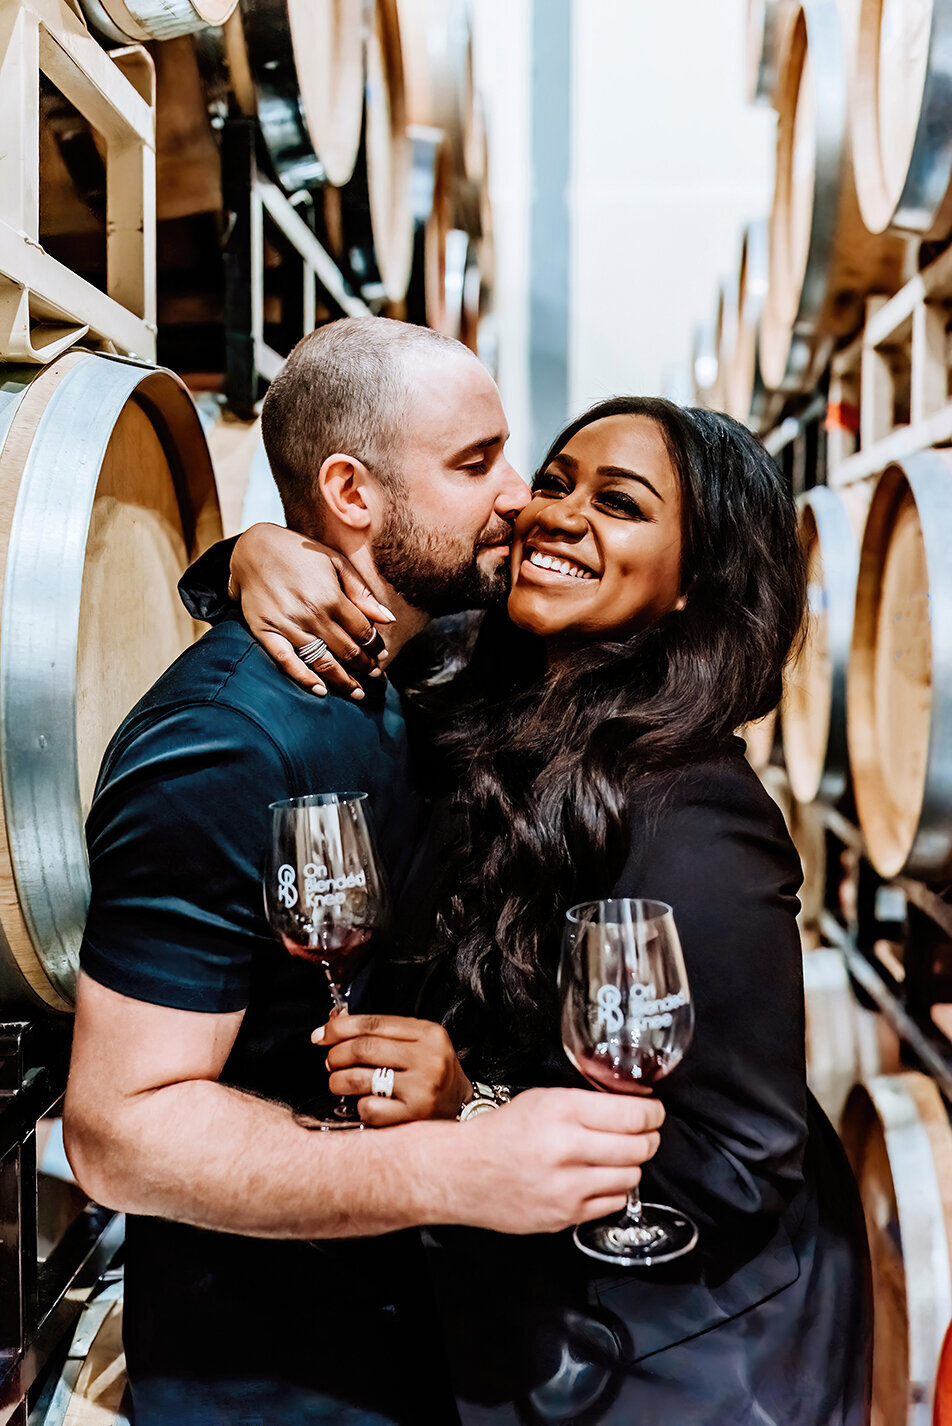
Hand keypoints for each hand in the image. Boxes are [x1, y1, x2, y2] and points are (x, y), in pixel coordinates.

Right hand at [229, 524, 394, 697]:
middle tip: (374, 675)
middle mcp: (312, 615)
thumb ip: (361, 591)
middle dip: (364, 666)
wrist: (254, 548)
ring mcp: (288, 626)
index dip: (375, 647)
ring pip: (322, 662)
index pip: (363, 632)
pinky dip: (304, 679)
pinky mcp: (266, 632)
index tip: (381, 655)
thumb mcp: (336, 561)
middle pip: (347, 651)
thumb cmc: (299, 553)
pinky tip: (321, 690)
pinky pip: (287, 662)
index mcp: (331, 597)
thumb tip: (388, 619)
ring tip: (357, 692)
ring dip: (343, 680)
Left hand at [313, 1012, 471, 1125]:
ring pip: (361, 1078)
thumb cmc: (433, 1072)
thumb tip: (336, 1021)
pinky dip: (360, 1106)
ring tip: (338, 1083)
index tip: (320, 1035)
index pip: (373, 1023)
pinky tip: (366, 1104)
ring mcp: (422, 1088)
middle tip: (330, 1062)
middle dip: (336, 1055)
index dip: (339, 1028)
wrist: (462, 1107)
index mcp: (428, 1033)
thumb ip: (381, 1032)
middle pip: (364, 1049)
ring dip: (339, 1081)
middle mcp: (428, 1058)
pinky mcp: (414, 1116)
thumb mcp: (417, 1043)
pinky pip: (370, 1108)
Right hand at [447, 1087, 664, 1235]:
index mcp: (563, 1110)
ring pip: (632, 1176)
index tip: (654, 1113)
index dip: (653, 1113)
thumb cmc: (503, 1132)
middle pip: (639, 1147)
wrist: (464, 1172)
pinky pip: (613, 1203)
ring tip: (616, 1157)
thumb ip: (587, 1103)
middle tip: (644, 1134)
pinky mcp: (565, 1215)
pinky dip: (613, 1190)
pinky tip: (597, 1179)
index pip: (633, 1114)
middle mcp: (567, 1148)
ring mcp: (567, 1186)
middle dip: (648, 1138)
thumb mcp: (544, 1099)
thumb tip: (633, 1106)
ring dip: (630, 1166)